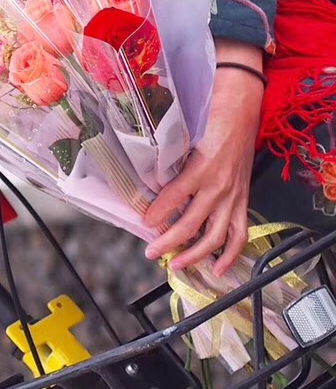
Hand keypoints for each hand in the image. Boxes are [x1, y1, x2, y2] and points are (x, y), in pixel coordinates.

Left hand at [143, 60, 263, 275]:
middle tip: (151, 252)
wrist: (241, 119)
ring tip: (177, 265)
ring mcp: (233, 198)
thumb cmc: (209, 128)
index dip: (157, 213)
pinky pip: (239, 235)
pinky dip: (230, 255)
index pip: (174, 197)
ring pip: (214, 237)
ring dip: (195, 255)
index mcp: (200, 169)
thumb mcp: (184, 143)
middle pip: (190, 224)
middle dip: (168, 242)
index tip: (144, 223)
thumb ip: (170, 167)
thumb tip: (149, 189)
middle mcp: (217, 187)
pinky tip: (218, 269)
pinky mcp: (243, 203)